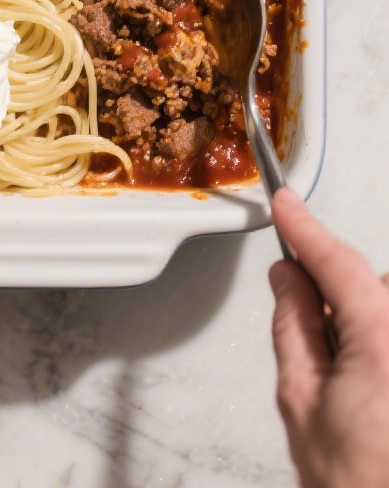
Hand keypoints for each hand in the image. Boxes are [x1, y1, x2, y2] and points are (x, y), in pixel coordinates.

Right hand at [270, 188, 388, 487]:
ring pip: (387, 306)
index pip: (339, 262)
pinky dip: (380, 342)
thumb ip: (293, 326)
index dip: (305, 229)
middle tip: (323, 353)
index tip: (287, 205)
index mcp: (383, 340)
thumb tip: (289, 279)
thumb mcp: (301, 401)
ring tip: (359, 392)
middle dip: (342, 301)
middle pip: (372, 285)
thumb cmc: (356, 485)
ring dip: (368, 326)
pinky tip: (376, 392)